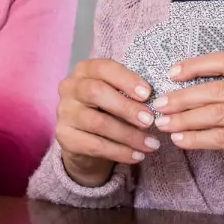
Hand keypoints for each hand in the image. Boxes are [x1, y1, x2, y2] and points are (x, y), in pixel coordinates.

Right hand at [52, 58, 160, 186]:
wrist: (85, 140)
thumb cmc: (108, 109)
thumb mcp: (117, 94)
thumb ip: (131, 93)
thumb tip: (159, 102)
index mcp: (84, 70)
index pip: (103, 68)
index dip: (126, 79)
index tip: (148, 93)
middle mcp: (69, 87)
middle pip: (96, 92)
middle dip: (127, 107)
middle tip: (150, 121)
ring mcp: (64, 112)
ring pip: (97, 122)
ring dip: (129, 135)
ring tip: (152, 144)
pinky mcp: (64, 136)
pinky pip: (94, 145)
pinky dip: (120, 152)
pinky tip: (137, 156)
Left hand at [156, 52, 223, 197]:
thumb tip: (187, 84)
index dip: (196, 65)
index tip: (171, 73)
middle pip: (217, 90)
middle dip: (182, 97)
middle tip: (159, 104)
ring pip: (216, 114)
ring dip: (184, 119)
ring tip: (164, 124)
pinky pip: (221, 138)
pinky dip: (197, 139)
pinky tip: (181, 140)